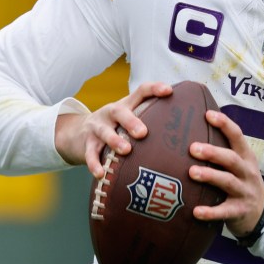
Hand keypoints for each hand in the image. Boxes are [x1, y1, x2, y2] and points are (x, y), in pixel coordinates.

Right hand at [54, 82, 172, 178]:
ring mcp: (97, 128)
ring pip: (104, 133)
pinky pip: (90, 155)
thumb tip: (186, 130)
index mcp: (126, 105)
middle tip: (143, 133)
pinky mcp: (86, 145)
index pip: (140, 92)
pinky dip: (95, 164)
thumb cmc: (115, 127)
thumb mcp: (128, 118)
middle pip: (120, 111)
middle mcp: (110, 114)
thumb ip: (150, 119)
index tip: (169, 91)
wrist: (77, 133)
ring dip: (115, 141)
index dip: (154, 89)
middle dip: (132, 121)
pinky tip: (101, 174)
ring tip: (125, 151)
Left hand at [188, 109, 263, 237]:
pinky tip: (195, 211)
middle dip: (213, 153)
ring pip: (228, 182)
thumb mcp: (240, 164)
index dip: (225, 124)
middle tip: (192, 148)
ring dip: (210, 176)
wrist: (262, 213)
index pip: (237, 136)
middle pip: (231, 159)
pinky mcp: (239, 211)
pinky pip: (224, 211)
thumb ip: (224, 150)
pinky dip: (210, 212)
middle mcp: (247, 172)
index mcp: (246, 157)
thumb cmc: (242, 182)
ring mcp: (244, 192)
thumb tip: (194, 130)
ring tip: (192, 172)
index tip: (207, 114)